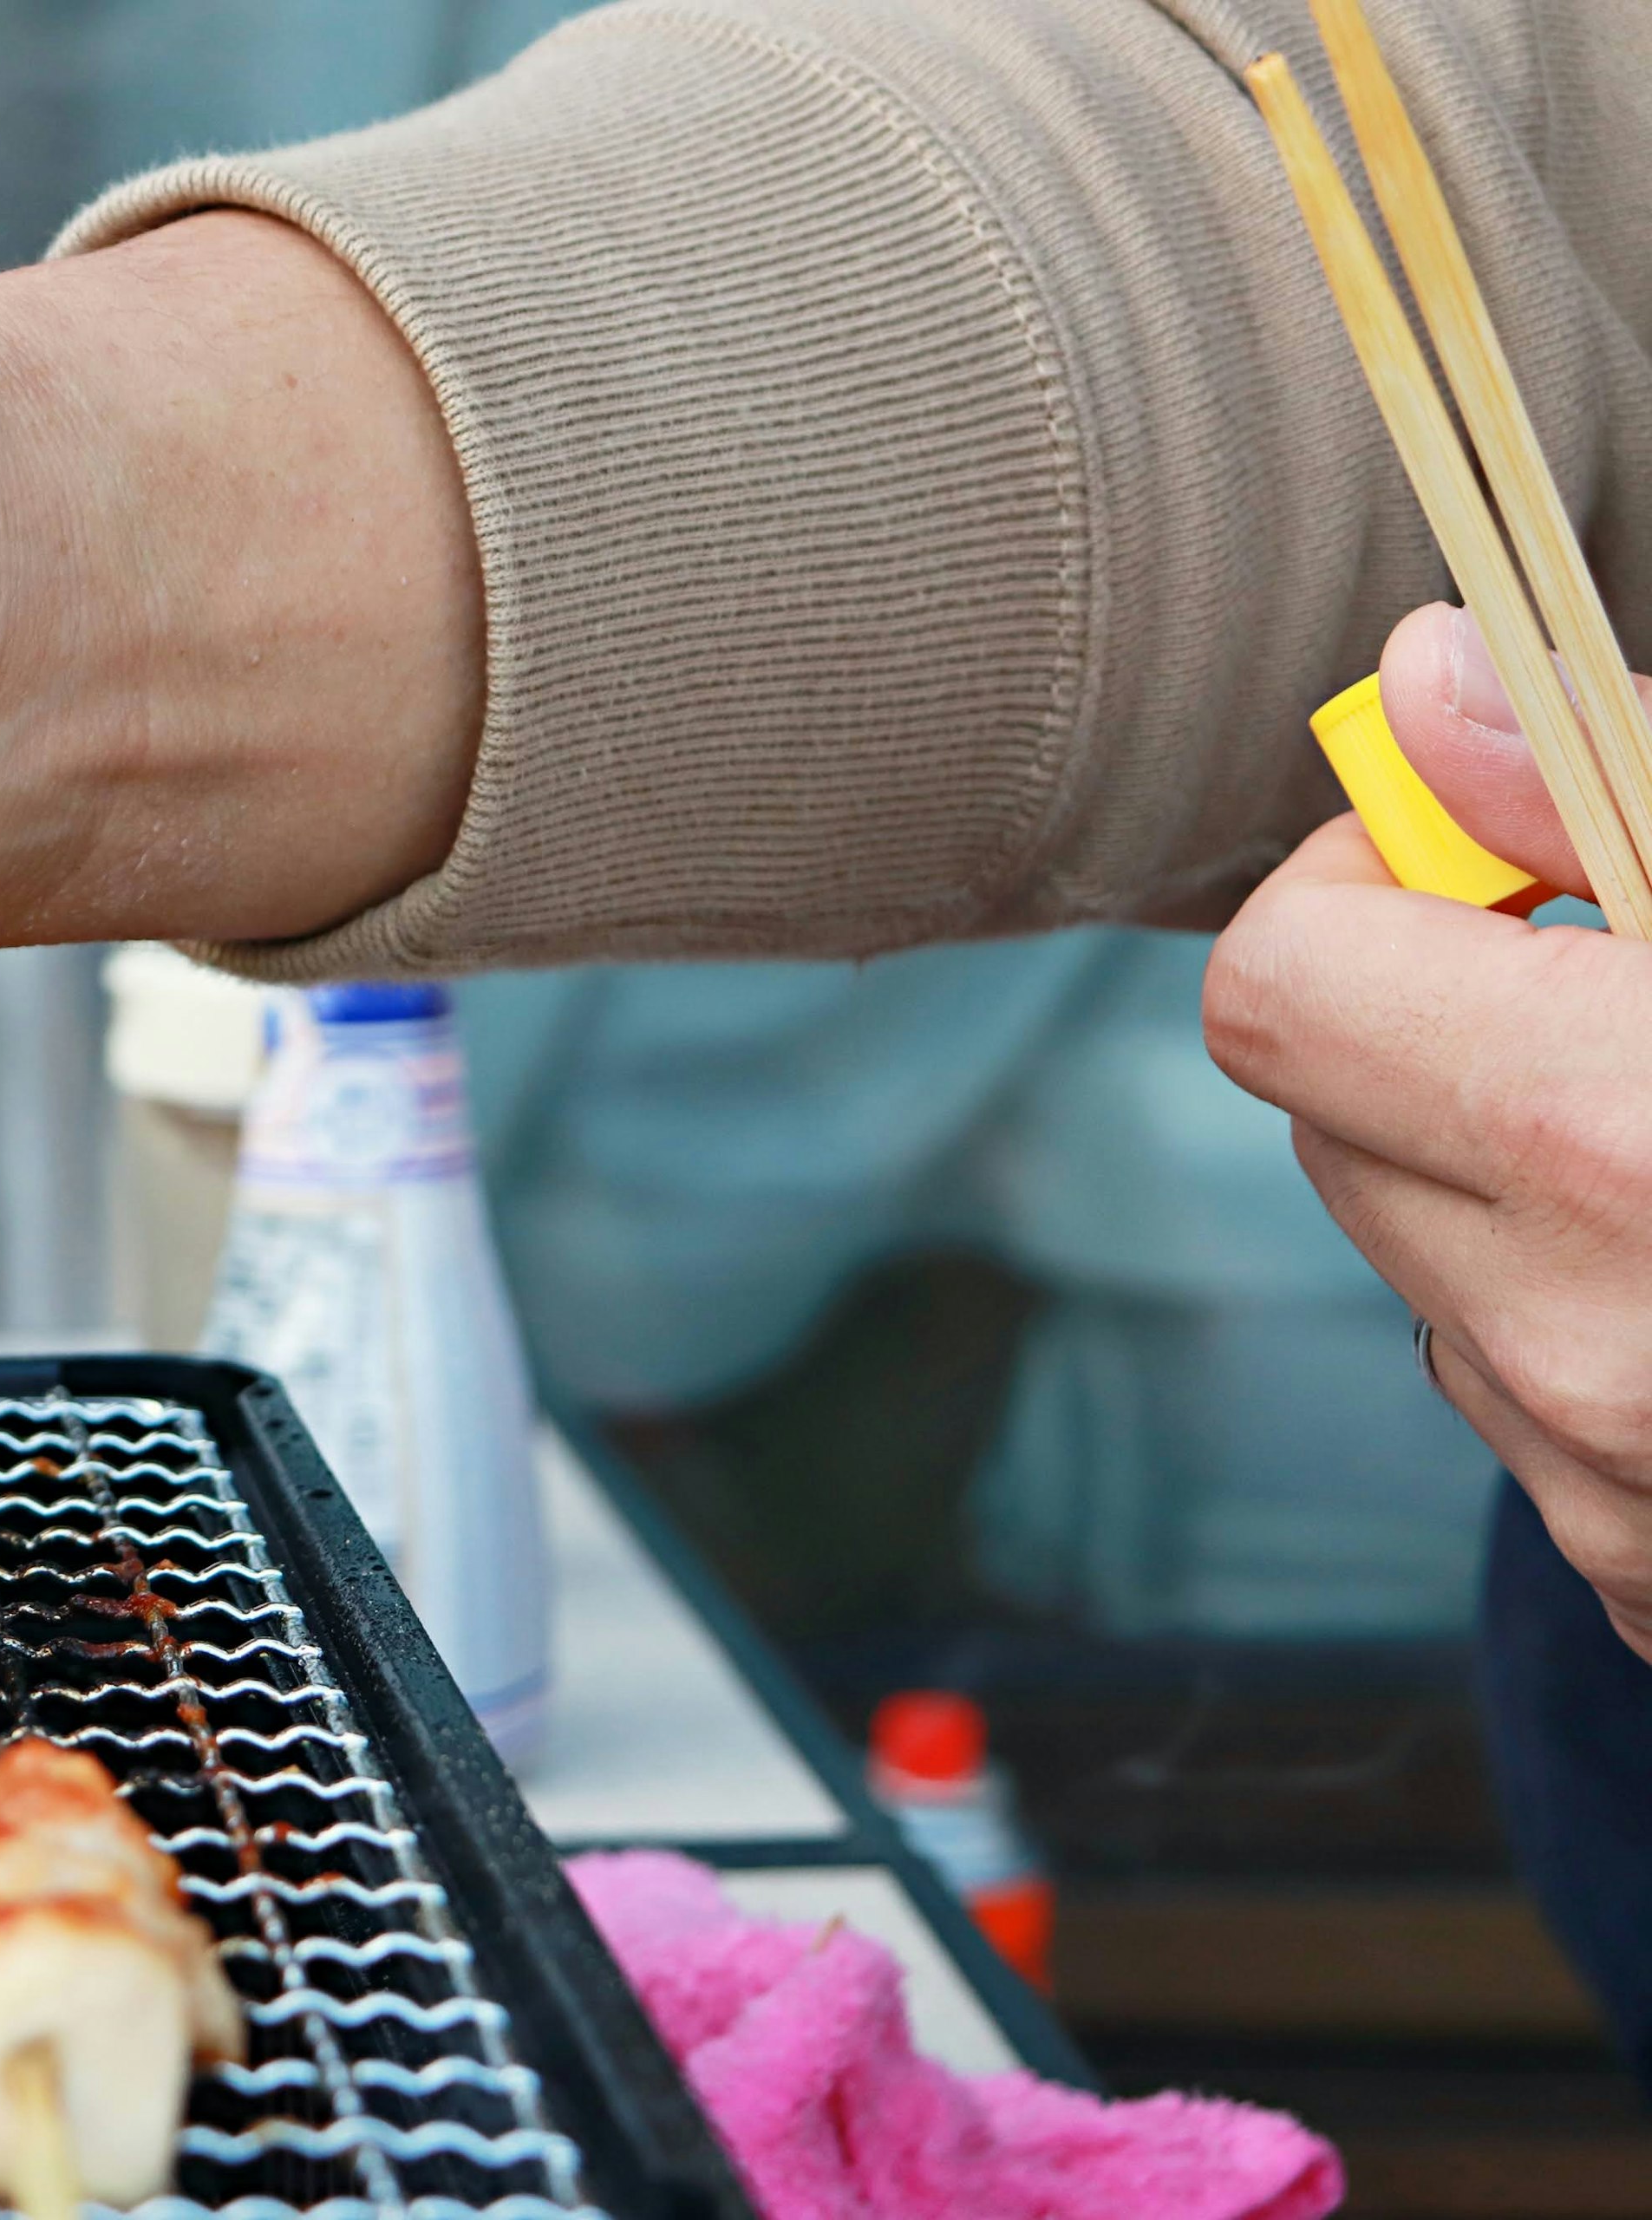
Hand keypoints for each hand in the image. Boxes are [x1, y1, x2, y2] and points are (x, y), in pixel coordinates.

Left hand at [1206, 603, 1651, 1655]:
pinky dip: (1617, 1313)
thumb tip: (1429, 681)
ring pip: (1438, 1266)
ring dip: (1541, 1173)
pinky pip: (1537, 1405)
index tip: (1501, 844)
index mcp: (1627, 1144)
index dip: (1371, 875)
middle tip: (1640, 966)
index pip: (1288, 987)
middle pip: (1337, 1119)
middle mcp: (1588, 1346)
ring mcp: (1619, 1494)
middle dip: (1457, 1016)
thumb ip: (1630, 771)